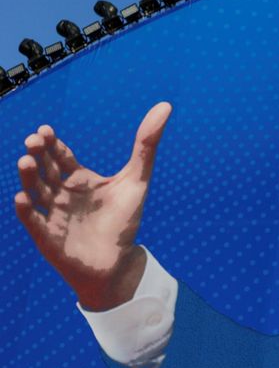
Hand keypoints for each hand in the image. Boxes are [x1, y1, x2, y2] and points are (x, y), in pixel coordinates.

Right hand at [14, 102, 172, 310]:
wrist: (118, 262)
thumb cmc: (124, 220)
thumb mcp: (138, 179)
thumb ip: (147, 144)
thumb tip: (166, 106)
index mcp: (79, 179)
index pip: (61, 156)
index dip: (53, 143)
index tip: (46, 130)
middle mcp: (61, 194)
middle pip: (45, 169)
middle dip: (38, 154)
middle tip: (34, 140)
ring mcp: (52, 215)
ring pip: (35, 191)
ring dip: (29, 177)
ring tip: (26, 160)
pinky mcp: (48, 237)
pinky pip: (33, 222)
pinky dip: (26, 211)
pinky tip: (22, 197)